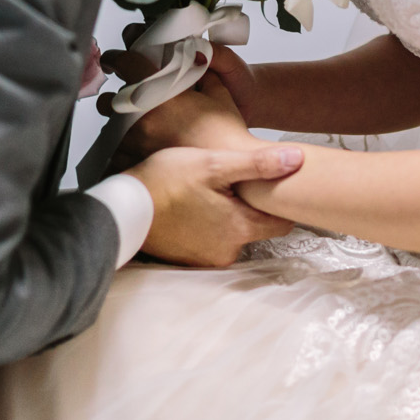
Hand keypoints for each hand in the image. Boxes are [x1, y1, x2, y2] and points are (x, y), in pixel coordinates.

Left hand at [99, 47, 252, 156]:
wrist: (235, 167)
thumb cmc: (227, 132)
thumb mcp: (217, 90)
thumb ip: (199, 70)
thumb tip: (191, 56)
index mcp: (158, 93)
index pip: (124, 64)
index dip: (116, 58)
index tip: (113, 60)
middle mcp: (141, 119)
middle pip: (109, 99)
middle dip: (118, 97)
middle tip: (131, 99)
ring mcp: (136, 144)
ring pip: (111, 126)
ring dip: (120, 122)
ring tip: (138, 125)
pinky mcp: (136, 164)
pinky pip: (117, 151)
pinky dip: (124, 146)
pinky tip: (140, 145)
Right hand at [128, 144, 302, 266]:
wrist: (122, 208)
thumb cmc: (164, 182)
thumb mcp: (213, 164)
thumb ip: (257, 164)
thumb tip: (297, 159)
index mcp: (239, 229)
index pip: (282, 223)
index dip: (278, 201)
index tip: (271, 185)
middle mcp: (226, 251)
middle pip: (255, 228)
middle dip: (248, 206)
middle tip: (232, 182)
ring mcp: (205, 258)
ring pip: (231, 234)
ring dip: (225, 216)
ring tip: (208, 192)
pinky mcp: (187, 259)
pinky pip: (209, 241)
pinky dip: (206, 226)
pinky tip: (193, 206)